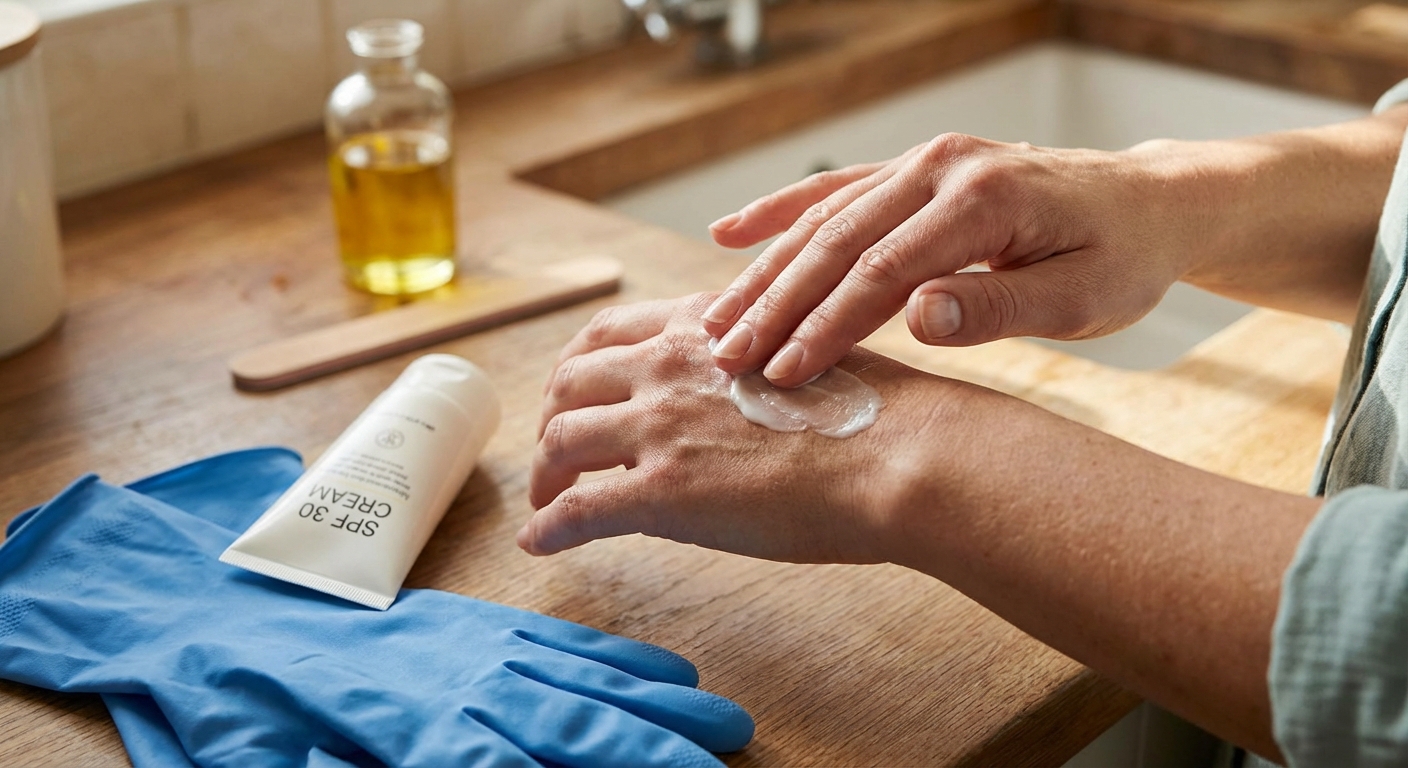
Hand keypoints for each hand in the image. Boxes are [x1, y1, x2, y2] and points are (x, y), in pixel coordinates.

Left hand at [521, 294, 948, 562]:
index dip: (578, 369)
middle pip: (569, 384)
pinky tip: (540, 543)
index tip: (576, 397)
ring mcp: (658, 427)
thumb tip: (732, 390)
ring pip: (560, 441)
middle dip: (550, 419)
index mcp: (701, 328)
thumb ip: (744, 361)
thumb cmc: (875, 412)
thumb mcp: (797, 350)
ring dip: (544, 475)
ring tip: (547, 501)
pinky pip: (576, 510)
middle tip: (554, 454)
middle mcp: (667, 365)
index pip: (607, 334)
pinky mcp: (661, 492)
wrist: (899, 453)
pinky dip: (547, 527)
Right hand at [702, 134, 1198, 386]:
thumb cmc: (1122, 259)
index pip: (882, 270)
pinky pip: (835, 190)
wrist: (1149, 203)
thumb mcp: (1084, 297)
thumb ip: (1001, 305)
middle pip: (838, 240)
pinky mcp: (914, 169)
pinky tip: (729, 234)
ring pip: (825, 217)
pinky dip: (780, 213)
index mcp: (983, 198)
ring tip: (715, 320)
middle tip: (726, 357)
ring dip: (766, 270)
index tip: (782, 373)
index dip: (826, 325)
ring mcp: (924, 161)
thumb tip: (919, 316)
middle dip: (776, 304)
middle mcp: (942, 166)